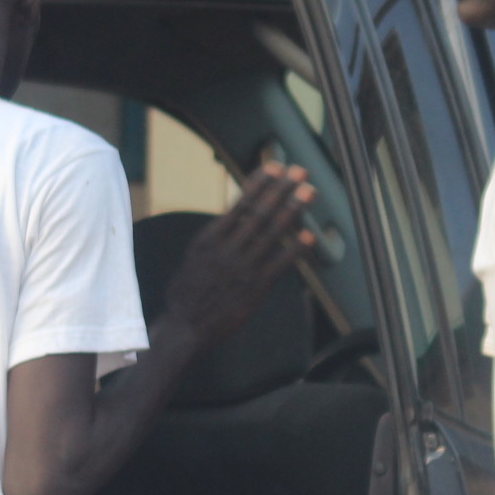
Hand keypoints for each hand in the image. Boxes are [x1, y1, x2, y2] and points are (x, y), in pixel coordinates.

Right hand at [159, 165, 314, 347]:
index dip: (259, 184)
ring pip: (272, 233)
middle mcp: (226, 250)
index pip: (239, 204)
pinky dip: (295, 249)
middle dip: (282, 189)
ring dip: (293, 210)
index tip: (275, 167)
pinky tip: (309, 236)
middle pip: (259, 213)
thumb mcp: (195, 255)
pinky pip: (279, 264)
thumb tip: (236, 212)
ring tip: (308, 192)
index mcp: (209, 239)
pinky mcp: (255, 288)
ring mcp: (242, 269)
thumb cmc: (189, 290)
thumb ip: (217, 235)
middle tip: (299, 172)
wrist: (186, 326)